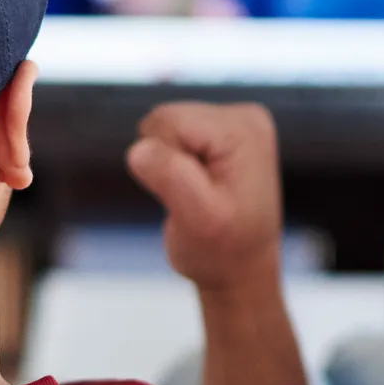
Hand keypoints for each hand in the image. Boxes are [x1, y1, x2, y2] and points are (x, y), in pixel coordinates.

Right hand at [126, 102, 282, 294]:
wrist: (240, 268)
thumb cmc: (222, 250)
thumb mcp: (199, 221)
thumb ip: (172, 179)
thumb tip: (138, 148)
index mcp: (244, 129)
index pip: (170, 121)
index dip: (164, 161)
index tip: (191, 194)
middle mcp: (245, 116)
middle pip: (166, 118)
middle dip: (166, 160)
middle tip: (192, 196)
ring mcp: (235, 121)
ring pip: (165, 125)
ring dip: (169, 163)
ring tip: (196, 192)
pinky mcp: (221, 131)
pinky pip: (172, 133)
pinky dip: (174, 162)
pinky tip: (197, 184)